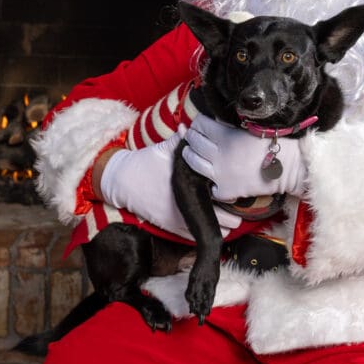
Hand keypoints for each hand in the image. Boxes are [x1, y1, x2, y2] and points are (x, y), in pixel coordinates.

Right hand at [98, 129, 241, 239]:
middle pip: (220, 218)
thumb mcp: (164, 150)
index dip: (232, 196)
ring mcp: (178, 219)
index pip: (219, 195)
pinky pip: (193, 237)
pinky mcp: (170, 227)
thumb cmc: (145, 164)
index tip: (240, 193)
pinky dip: (204, 235)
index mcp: (188, 185)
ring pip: (208, 231)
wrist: (123, 182)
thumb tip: (191, 126)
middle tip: (240, 211)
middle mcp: (185, 205)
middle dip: (232, 216)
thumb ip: (181, 141)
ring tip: (231, 221)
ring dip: (221, 227)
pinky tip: (213, 230)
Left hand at [182, 114, 306, 201]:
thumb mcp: (248, 128)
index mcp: (225, 136)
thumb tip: (212, 121)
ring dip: (190, 156)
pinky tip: (210, 177)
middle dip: (191, 137)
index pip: (200, 125)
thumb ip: (227, 126)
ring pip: (194, 164)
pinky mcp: (226, 191)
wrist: (287, 166)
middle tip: (191, 135)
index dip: (198, 122)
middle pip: (194, 143)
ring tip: (190, 153)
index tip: (198, 123)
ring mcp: (220, 174)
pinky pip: (210, 187)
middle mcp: (219, 155)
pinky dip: (209, 183)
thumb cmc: (272, 143)